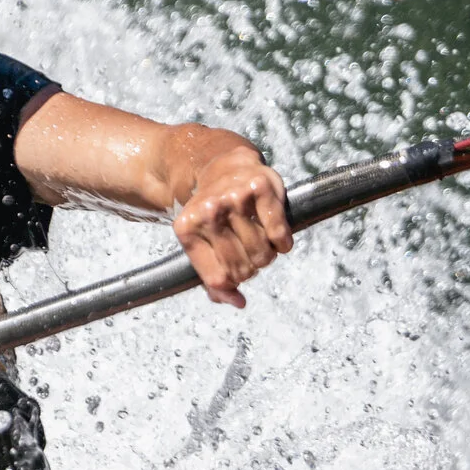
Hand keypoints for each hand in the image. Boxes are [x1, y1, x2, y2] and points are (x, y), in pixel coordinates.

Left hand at [172, 146, 292, 306]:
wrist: (224, 167)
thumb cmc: (214, 214)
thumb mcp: (203, 245)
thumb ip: (215, 280)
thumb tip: (237, 302)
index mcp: (187, 229)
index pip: (219, 278)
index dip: (234, 283)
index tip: (237, 273)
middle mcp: (208, 212)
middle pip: (242, 268)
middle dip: (251, 269)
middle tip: (251, 255)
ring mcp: (234, 198)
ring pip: (262, 254)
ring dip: (267, 255)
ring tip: (261, 242)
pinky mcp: (260, 187)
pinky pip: (278, 234)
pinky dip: (282, 243)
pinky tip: (277, 237)